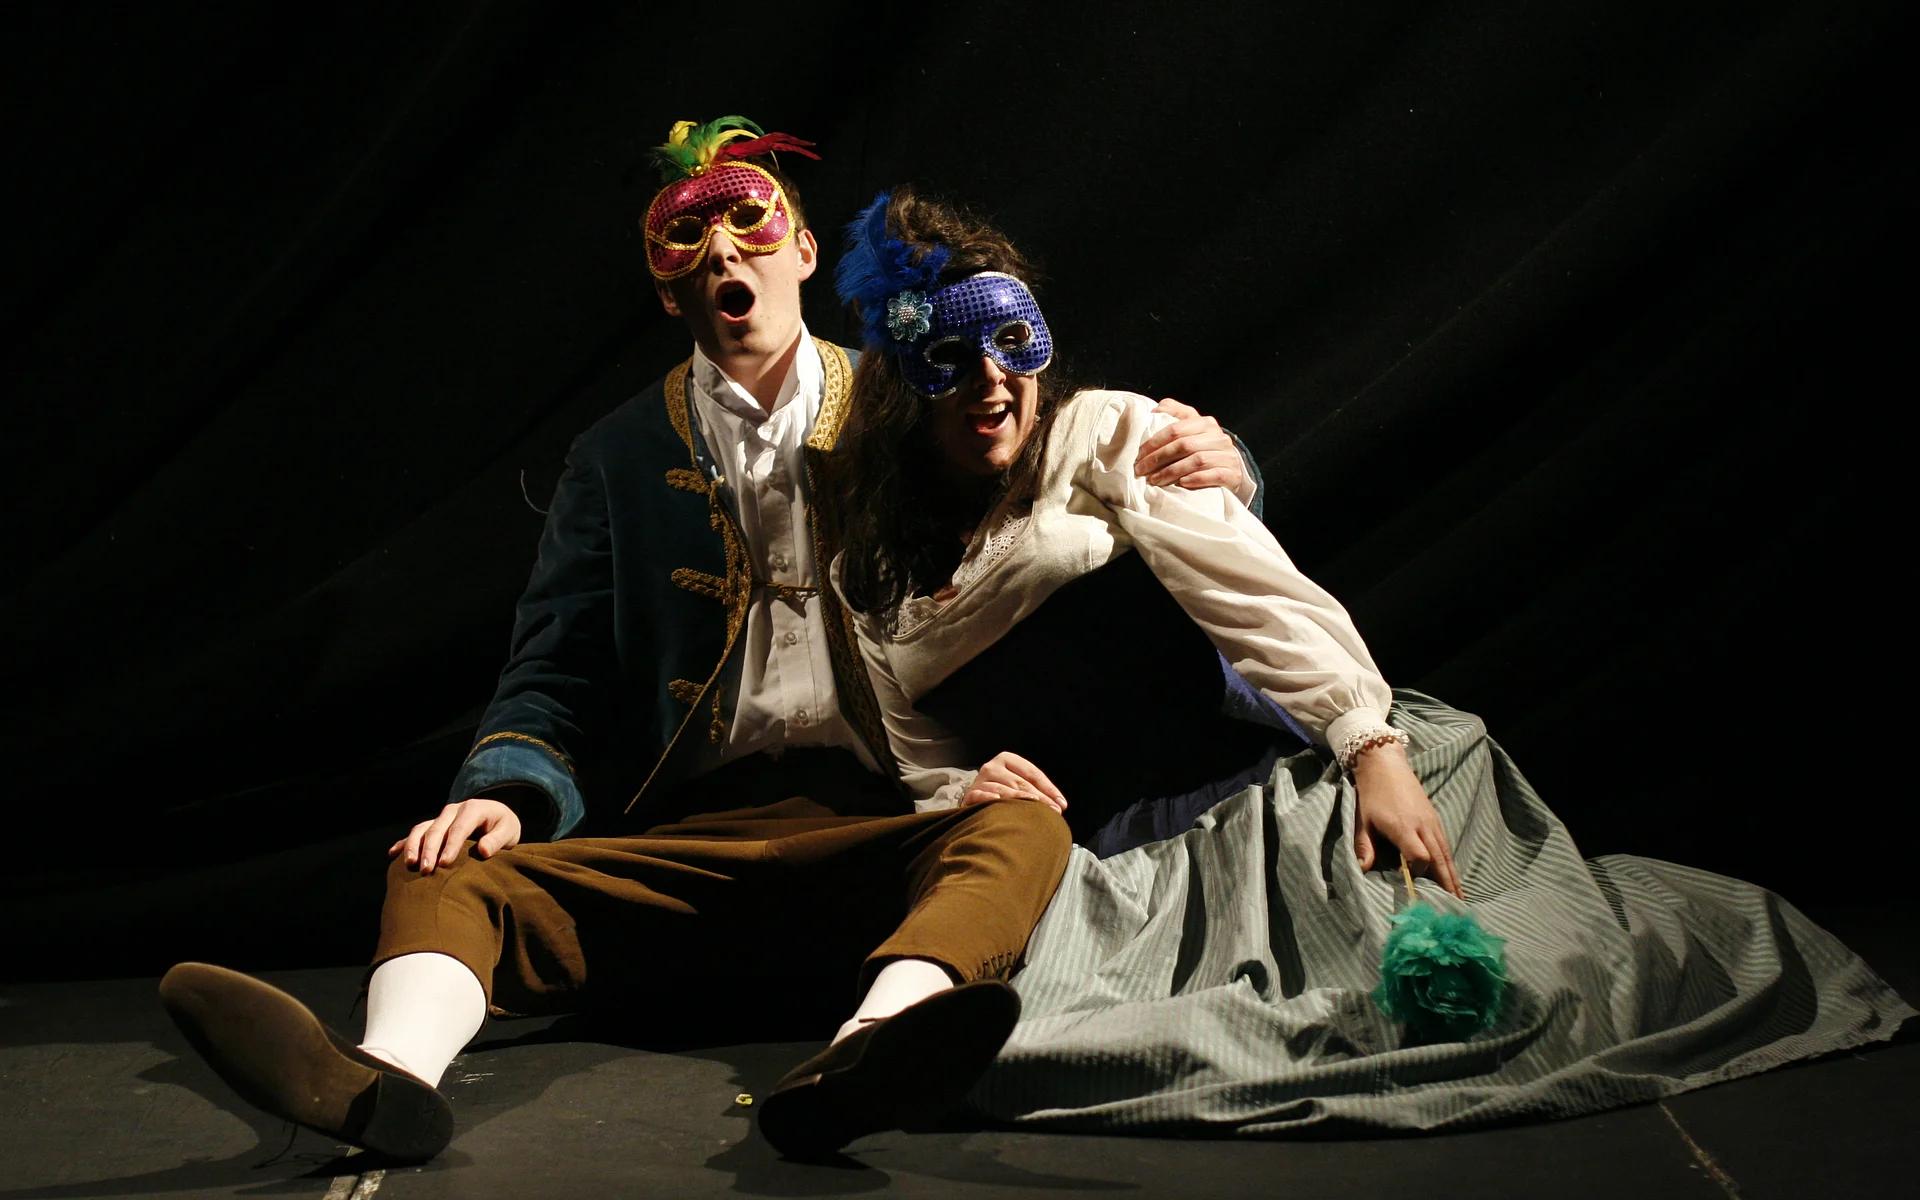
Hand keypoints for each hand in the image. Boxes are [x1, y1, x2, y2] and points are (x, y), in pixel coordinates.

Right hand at [389, 798, 522, 874]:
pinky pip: (416, 832)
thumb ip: (498, 840)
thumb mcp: (509, 831)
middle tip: (425, 870)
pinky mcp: (434, 825)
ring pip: (422, 828)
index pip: (459, 828)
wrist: (497, 818)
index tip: (444, 863)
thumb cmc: (503, 827)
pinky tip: (392, 854)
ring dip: (414, 845)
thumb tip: (483, 851)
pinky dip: (404, 842)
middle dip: (429, 849)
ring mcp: (441, 817)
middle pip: (437, 829)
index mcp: (473, 809)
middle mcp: (453, 810)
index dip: (450, 845)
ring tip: (410, 864)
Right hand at [961, 751, 1067, 814]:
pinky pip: (981, 796)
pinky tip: (998, 802)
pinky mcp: (970, 794)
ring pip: (1003, 790)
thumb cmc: (1002, 791)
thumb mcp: (1017, 783)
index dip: (1049, 789)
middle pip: (1021, 782)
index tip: (1062, 804)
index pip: (1032, 773)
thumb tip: (1060, 805)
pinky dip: (989, 799)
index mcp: (1007, 759)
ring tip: (1033, 807)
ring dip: (1019, 799)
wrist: (972, 799)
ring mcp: (980, 780)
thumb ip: (1035, 789)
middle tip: (1054, 811)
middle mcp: (993, 766)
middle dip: (1040, 798)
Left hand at [1134, 398, 1248, 494]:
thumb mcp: (1192, 429)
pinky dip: (1196, 479)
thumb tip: (1155, 409)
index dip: (1155, 442)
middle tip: (1141, 470)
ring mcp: (1227, 455)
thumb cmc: (1205, 449)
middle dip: (1158, 458)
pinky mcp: (1233, 473)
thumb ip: (1175, 414)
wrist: (1231, 470)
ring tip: (1155, 480)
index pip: (1176, 429)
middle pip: (1184, 445)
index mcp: (1205, 423)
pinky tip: (1182, 484)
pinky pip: (1213, 475)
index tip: (1139, 455)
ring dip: (1172, 472)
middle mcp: (1218, 437)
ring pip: (1197, 461)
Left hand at [1351, 741, 1462, 897]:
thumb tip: (1362, 869)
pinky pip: (1445, 844)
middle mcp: (1423, 826)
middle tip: (1455, 905)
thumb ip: (1364, 845)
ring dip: (1452, 874)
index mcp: (1404, 827)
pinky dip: (1449, 861)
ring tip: (1459, 896)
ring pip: (1446, 852)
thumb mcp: (1363, 820)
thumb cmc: (1371, 794)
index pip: (1421, 856)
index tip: (1411, 879)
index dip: (1418, 871)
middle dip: (1447, 882)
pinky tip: (1451, 874)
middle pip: (1440, 858)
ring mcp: (1432, 822)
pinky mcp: (1435, 819)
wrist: (1386, 765)